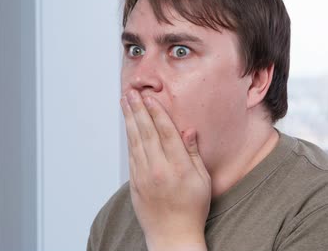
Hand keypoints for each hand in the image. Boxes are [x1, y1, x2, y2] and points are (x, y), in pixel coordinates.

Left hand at [121, 90, 210, 250]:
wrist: (172, 236)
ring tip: (125, 103)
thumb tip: (188, 131)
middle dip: (138, 110)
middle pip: (147, 132)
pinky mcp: (135, 183)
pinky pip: (131, 154)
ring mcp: (144, 176)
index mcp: (179, 167)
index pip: (166, 133)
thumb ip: (193, 154)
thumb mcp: (202, 181)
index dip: (157, 113)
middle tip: (131, 92)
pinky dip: (129, 137)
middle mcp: (159, 169)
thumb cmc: (192, 209)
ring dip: (130, 119)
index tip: (150, 97)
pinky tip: (128, 126)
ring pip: (135, 141)